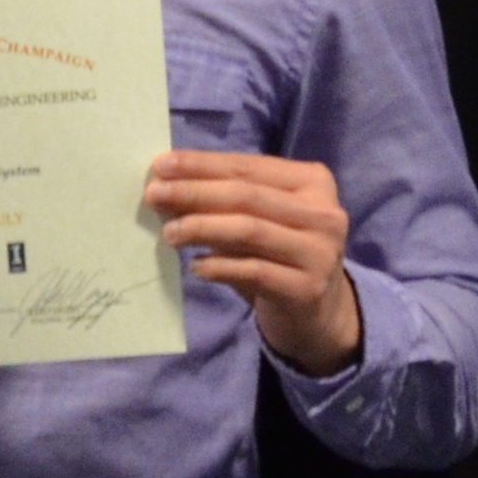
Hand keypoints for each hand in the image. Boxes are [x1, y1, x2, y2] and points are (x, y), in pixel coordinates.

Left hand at [144, 150, 360, 370]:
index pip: (248, 166)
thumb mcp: (256, 220)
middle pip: (247, 195)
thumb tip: (166, 187)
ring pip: (250, 230)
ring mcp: (320, 252)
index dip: (202, 165)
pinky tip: (196, 267)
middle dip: (194, 192)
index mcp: (313, 182)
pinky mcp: (307, 288)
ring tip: (169, 233)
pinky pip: (255, 271)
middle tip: (154, 195)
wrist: (316, 312)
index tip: (160, 165)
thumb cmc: (278, 255)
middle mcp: (324, 213)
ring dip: (202, 228)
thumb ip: (222, 202)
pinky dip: (220, 266)